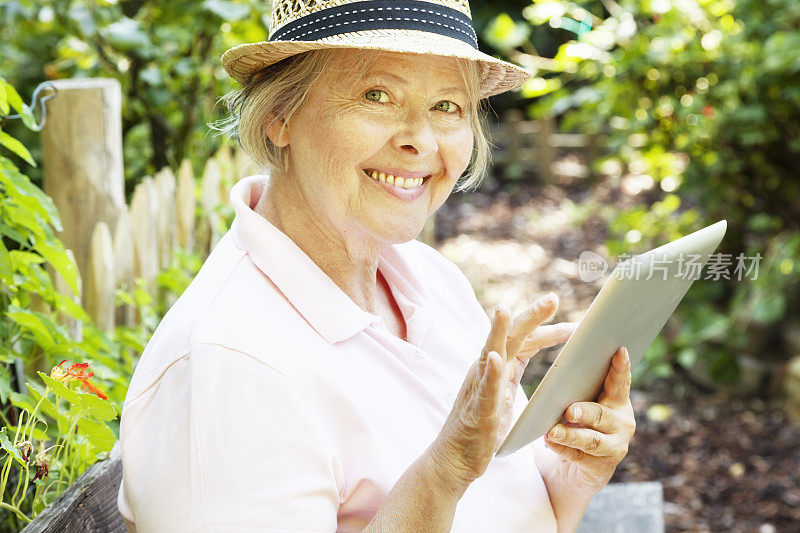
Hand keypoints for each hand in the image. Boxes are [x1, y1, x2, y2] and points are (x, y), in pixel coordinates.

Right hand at [429, 293, 576, 488]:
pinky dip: (490, 372)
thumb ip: (512, 375)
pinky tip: (496, 358)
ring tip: (505, 310)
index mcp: (498, 367)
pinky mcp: (477, 410)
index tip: (578, 326)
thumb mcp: (503, 396)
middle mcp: (486, 370)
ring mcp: (479, 388)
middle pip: (510, 336)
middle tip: (553, 298)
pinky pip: (484, 389)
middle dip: (530, 316)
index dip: (549, 329)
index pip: (526, 340)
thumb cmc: (481, 427)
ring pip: (489, 353)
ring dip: (498, 331)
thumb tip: (532, 365)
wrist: (455, 457)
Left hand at [542, 346, 636, 493]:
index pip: (620, 383)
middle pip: (600, 414)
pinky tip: (550, 443)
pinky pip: (578, 457)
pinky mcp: (600, 468)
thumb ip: (578, 388)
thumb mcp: (581, 405)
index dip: (620, 368)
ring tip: (552, 431)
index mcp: (617, 402)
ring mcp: (614, 448)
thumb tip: (565, 366)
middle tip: (568, 410)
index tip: (620, 350)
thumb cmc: (576, 426)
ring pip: (590, 439)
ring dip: (570, 435)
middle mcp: (621, 424)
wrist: (576, 470)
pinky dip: (562, 449)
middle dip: (584, 411)